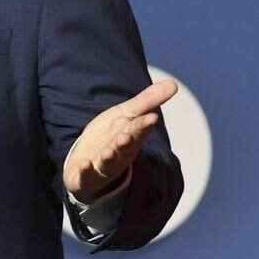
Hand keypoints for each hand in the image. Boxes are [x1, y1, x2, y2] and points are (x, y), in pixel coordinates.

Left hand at [64, 79, 176, 201]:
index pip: (138, 130)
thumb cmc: (111, 137)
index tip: (151, 117)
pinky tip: (84, 165)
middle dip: (126, 141)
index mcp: (130, 136)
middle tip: (127, 135)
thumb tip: (174, 83)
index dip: (143, 124)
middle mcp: (119, 152)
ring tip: (107, 153)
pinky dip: (85, 172)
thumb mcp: (126, 115)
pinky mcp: (84, 175)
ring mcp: (102, 164)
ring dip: (108, 158)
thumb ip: (147, 101)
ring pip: (108, 162)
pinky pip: (85, 175)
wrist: (89, 162)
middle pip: (124, 146)